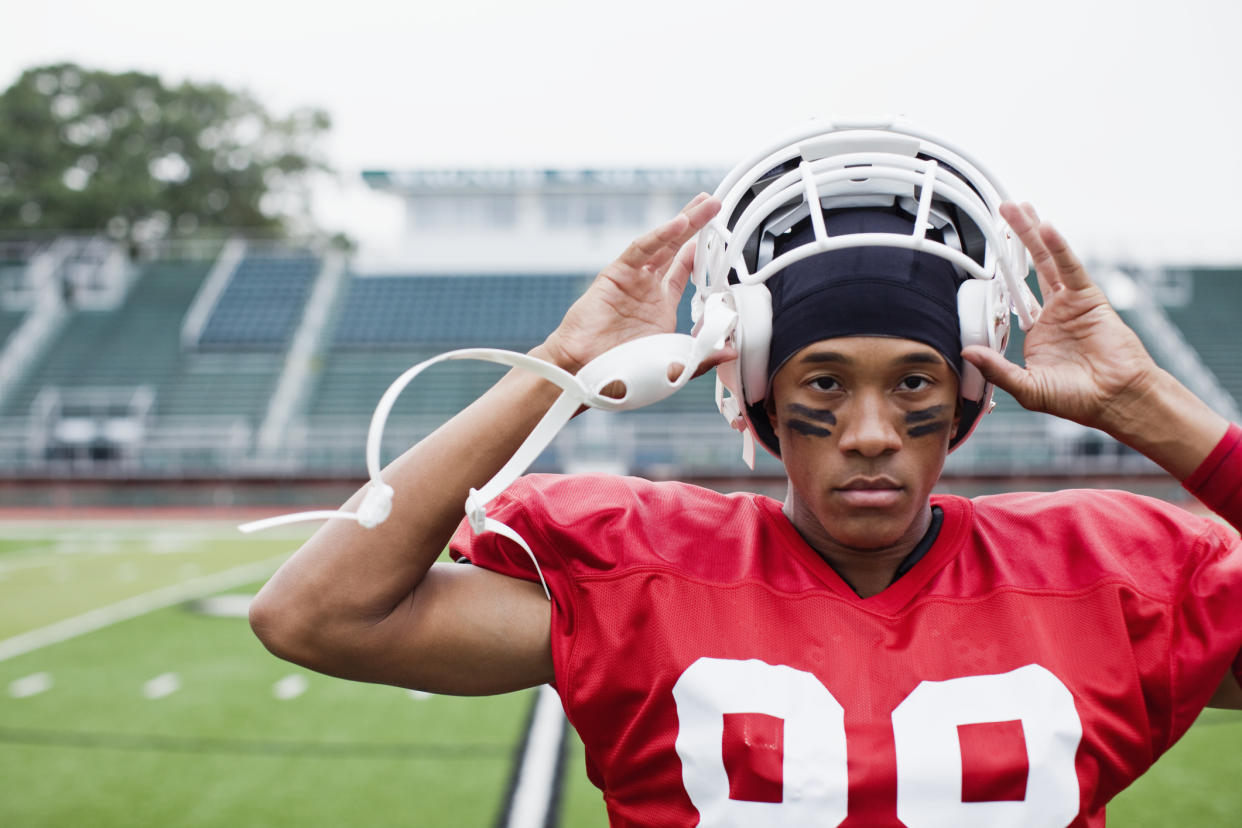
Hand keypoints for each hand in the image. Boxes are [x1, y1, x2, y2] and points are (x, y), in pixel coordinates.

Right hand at [540, 194, 728, 373]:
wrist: (584, 375)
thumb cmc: (619, 375)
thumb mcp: (673, 367)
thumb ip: (703, 356)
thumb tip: (732, 350)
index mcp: (661, 308)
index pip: (684, 272)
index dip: (700, 255)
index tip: (720, 238)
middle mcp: (647, 289)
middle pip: (676, 249)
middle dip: (696, 226)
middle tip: (714, 204)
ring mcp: (632, 280)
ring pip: (663, 243)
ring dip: (685, 222)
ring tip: (705, 203)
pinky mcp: (616, 275)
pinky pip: (640, 250)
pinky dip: (660, 236)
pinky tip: (679, 223)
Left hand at [961, 202, 1160, 431]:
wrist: (1116, 399)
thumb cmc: (1077, 399)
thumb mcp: (1027, 387)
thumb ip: (997, 369)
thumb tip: (967, 353)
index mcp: (1036, 332)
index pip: (1011, 298)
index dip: (997, 279)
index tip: (978, 261)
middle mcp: (1052, 313)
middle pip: (1028, 269)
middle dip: (1015, 240)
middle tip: (1000, 213)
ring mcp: (1070, 303)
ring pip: (1047, 261)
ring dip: (1032, 233)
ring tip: (1018, 208)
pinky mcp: (1089, 298)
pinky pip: (1070, 268)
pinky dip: (1059, 248)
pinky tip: (1047, 229)